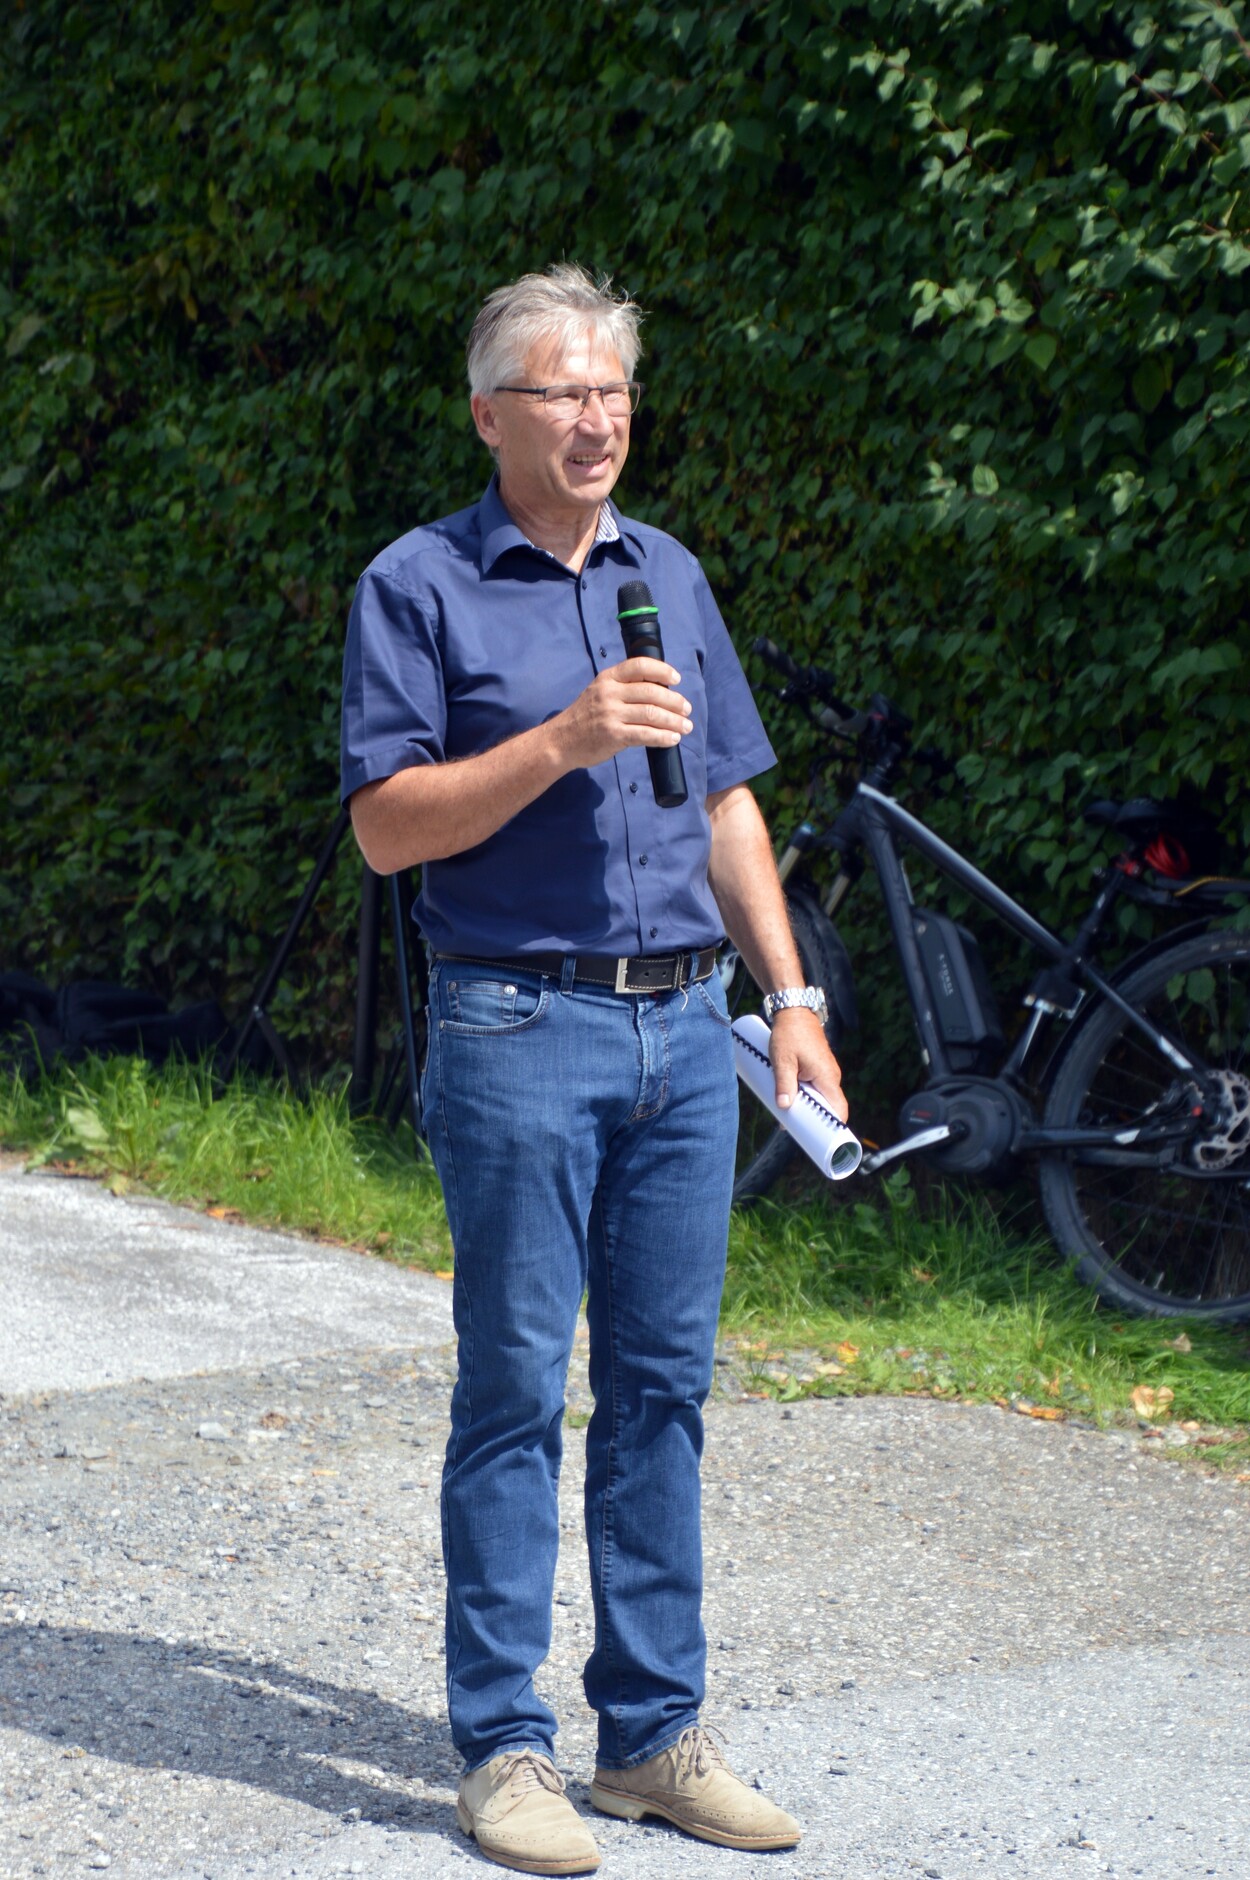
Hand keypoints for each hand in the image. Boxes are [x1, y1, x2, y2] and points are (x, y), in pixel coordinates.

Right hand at [556, 656, 691, 769]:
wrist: (561, 741)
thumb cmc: (586, 717)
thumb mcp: (599, 692)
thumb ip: (623, 688)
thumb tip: (660, 690)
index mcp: (608, 678)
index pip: (639, 666)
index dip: (662, 670)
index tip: (676, 679)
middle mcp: (609, 693)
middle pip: (651, 692)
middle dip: (675, 701)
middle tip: (687, 709)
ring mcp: (610, 714)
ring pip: (652, 714)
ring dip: (674, 721)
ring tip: (686, 726)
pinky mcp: (613, 735)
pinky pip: (645, 734)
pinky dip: (663, 737)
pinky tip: (672, 739)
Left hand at [769, 1007, 848, 1122]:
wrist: (794, 1011)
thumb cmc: (790, 1033)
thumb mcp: (782, 1060)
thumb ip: (783, 1084)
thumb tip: (784, 1107)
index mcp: (827, 1077)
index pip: (838, 1109)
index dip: (833, 1126)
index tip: (823, 1140)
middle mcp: (831, 1076)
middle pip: (829, 1106)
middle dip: (816, 1120)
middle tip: (797, 1130)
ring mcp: (826, 1072)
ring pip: (821, 1097)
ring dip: (809, 1107)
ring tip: (790, 1117)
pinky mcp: (818, 1067)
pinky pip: (816, 1087)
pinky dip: (807, 1096)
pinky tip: (791, 1099)